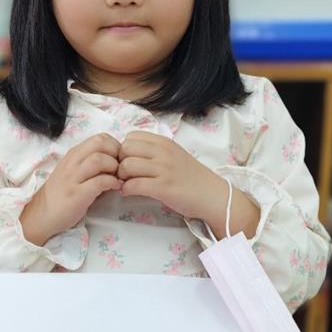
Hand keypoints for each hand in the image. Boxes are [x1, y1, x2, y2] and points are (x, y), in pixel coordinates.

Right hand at [20, 133, 120, 246]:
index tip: (118, 159)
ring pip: (99, 160)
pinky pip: (99, 182)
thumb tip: (116, 162)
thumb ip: (90, 164)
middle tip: (121, 167)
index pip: (99, 138)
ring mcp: (73, 178)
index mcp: (73, 155)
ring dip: (114, 167)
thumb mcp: (73, 172)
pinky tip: (115, 188)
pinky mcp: (76, 195)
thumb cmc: (61, 194)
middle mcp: (72, 163)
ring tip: (117, 177)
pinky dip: (112, 183)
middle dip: (116, 153)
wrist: (42, 215)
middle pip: (100, 143)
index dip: (114, 146)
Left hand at [117, 132, 259, 237]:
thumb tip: (128, 155)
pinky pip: (135, 184)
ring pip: (127, 165)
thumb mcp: (173, 155)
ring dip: (121, 176)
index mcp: (164, 142)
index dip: (124, 149)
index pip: (131, 136)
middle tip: (124, 174)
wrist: (212, 195)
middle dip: (119, 162)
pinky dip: (126, 189)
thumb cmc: (191, 177)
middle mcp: (163, 152)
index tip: (127, 161)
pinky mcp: (163, 187)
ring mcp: (163, 169)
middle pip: (125, 149)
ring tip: (126, 183)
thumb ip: (154, 152)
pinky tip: (129, 192)